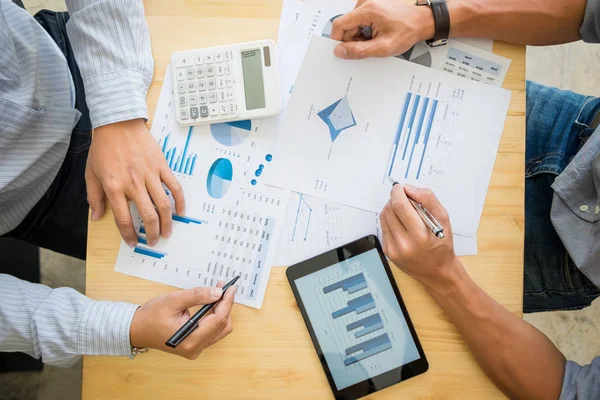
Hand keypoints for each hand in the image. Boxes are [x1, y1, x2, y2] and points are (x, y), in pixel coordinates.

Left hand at [86, 119, 184, 246]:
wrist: (118, 124)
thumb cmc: (103, 148)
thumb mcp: (91, 174)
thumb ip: (94, 197)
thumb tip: (95, 217)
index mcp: (114, 187)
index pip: (124, 219)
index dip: (129, 234)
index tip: (133, 242)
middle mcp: (133, 183)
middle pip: (147, 215)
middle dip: (152, 233)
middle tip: (153, 241)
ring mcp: (149, 175)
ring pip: (163, 204)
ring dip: (167, 222)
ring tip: (167, 232)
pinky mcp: (161, 166)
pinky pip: (174, 186)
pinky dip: (179, 201)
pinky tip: (180, 211)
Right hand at [130, 283, 236, 359]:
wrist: (136, 330)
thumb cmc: (151, 316)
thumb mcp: (173, 300)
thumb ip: (197, 296)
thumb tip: (217, 293)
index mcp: (191, 340)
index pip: (218, 320)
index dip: (227, 302)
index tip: (230, 288)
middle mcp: (195, 348)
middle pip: (222, 326)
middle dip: (225, 305)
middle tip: (222, 288)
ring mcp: (195, 349)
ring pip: (219, 329)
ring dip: (221, 310)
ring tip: (216, 293)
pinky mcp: (194, 345)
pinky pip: (212, 331)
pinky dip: (214, 316)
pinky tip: (211, 303)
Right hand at [330, 0, 434, 58]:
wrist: (422, 21)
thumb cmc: (407, 31)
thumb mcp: (383, 47)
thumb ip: (359, 51)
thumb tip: (340, 51)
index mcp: (367, 10)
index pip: (339, 24)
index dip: (337, 40)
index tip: (342, 51)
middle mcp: (366, 3)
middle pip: (346, 25)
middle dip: (352, 40)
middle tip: (368, 47)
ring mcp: (368, 3)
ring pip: (352, 24)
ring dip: (359, 36)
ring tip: (375, 40)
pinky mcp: (371, 5)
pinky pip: (359, 20)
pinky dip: (364, 30)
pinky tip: (375, 34)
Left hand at [380, 184, 458, 288]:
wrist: (437, 271)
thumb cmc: (442, 244)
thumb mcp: (443, 220)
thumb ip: (428, 200)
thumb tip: (409, 189)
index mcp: (420, 235)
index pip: (400, 206)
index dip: (397, 193)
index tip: (399, 188)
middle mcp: (404, 244)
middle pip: (389, 210)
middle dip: (395, 200)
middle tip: (405, 200)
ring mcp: (393, 249)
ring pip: (384, 217)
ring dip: (391, 209)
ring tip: (405, 213)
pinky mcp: (388, 251)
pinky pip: (383, 227)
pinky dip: (391, 221)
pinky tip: (402, 226)